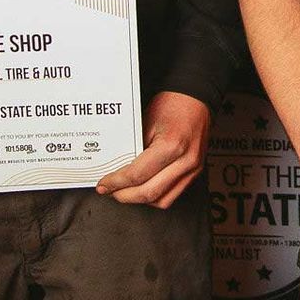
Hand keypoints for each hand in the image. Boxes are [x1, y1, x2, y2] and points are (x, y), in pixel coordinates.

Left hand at [97, 92, 210, 206]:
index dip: (116, 183)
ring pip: (162, 200)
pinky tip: (142, 189)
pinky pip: (172, 195)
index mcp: (172, 146)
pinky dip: (154, 197)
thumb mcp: (145, 123)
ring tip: (125, 192)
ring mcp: (193, 169)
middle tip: (110, 191)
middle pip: (149, 193)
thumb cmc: (172, 104)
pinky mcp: (195, 173)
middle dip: (125, 196)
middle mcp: (185, 161)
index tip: (104, 185)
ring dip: (140, 200)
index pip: (138, 175)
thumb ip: (132, 149)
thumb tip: (115, 168)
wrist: (194, 99)